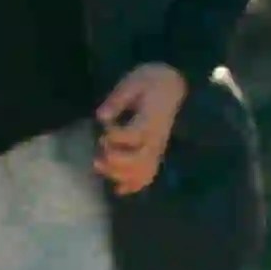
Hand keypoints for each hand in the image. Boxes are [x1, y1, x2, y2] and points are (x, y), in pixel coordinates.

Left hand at [95, 62, 189, 194]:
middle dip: (115, 161)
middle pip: (140, 159)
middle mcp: (156, 137)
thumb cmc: (151, 81)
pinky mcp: (155, 153)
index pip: (134, 135)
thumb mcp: (133, 82)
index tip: (103, 130)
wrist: (173, 85)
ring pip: (144, 171)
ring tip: (100, 166)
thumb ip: (117, 99)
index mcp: (152, 118)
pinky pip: (149, 175)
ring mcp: (158, 148)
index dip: (115, 137)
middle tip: (97, 155)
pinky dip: (134, 185)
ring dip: (120, 174)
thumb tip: (101, 117)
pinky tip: (118, 189)